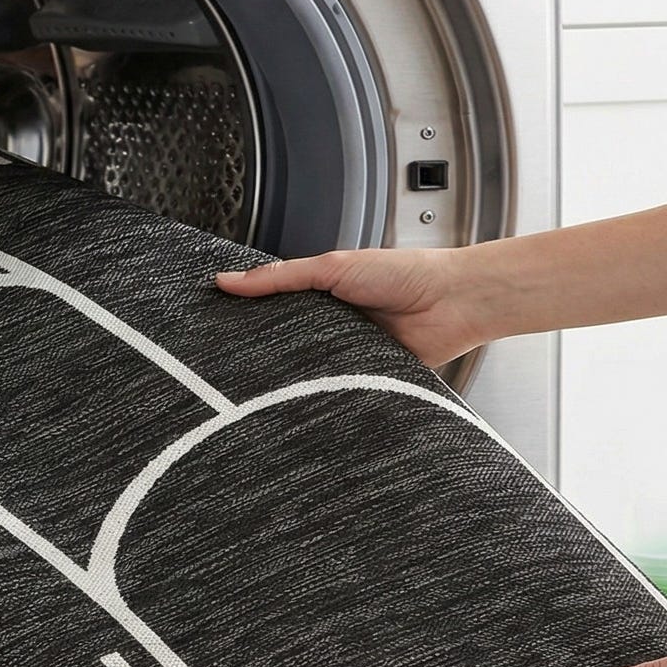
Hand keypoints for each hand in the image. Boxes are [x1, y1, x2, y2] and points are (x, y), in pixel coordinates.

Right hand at [215, 246, 491, 367]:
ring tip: (263, 386)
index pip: (270, 309)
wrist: (455, 302)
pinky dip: (326, 393)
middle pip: (284, 343)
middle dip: (264, 354)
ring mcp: (347, 353)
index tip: (212, 327)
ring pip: (308, 370)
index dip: (244, 317)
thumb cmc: (404, 274)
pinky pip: (337, 389)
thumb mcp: (333, 267)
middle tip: (228, 365)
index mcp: (318, 295)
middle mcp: (329, 326)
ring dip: (295, 376)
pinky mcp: (365, 378)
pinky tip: (306, 399)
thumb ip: (282, 277)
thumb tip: (228, 281)